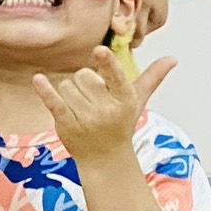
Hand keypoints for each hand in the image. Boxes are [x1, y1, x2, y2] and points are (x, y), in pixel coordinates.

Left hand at [34, 48, 176, 164]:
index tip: (99, 50)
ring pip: (67, 85)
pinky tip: (38, 79)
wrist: (105, 159)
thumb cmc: (121, 124)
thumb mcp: (137, 101)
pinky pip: (54, 102)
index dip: (107, 64)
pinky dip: (45, 91)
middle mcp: (106, 110)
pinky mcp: (66, 124)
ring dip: (70, 92)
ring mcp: (85, 118)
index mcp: (124, 100)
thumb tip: (172, 59)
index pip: (115, 77)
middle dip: (84, 82)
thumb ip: (152, 78)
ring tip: (82, 108)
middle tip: (93, 98)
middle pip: (83, 75)